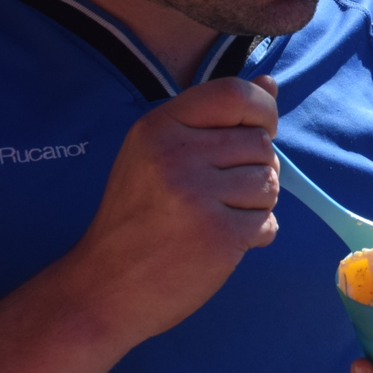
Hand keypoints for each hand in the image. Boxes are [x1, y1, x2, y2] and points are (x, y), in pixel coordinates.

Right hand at [52, 75, 281, 344]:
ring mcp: (197, 195)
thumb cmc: (137, 218)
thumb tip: (269, 83)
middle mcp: (175, 154)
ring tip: (213, 218)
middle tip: (214, 196)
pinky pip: (269, 222)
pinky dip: (254, 235)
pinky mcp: (218, 235)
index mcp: (159, 126)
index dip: (262, 110)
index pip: (235, 93)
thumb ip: (215, 119)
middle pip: (261, 143)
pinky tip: (218, 244)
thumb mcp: (161, 154)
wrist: (102, 289)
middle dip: (253, 169)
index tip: (258, 131)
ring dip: (256, 204)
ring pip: (270, 182)